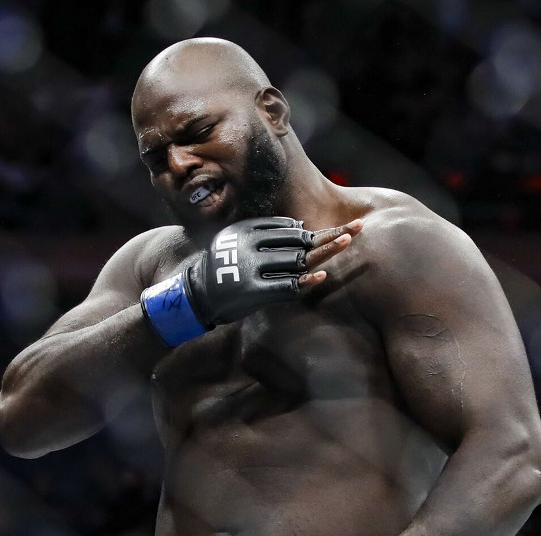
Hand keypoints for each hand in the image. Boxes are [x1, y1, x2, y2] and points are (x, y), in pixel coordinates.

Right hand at [140, 217, 360, 346]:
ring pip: (295, 258)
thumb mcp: (236, 243)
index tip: (336, 228)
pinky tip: (322, 275)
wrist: (194, 295)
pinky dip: (305, 281)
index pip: (286, 227)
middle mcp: (248, 245)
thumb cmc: (221, 270)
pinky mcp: (251, 291)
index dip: (314, 229)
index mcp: (245, 231)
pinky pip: (284, 286)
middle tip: (356, 227)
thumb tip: (300, 226)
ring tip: (349, 239)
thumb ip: (263, 233)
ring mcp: (250, 268)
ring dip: (325, 250)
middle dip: (328, 235)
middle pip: (297, 239)